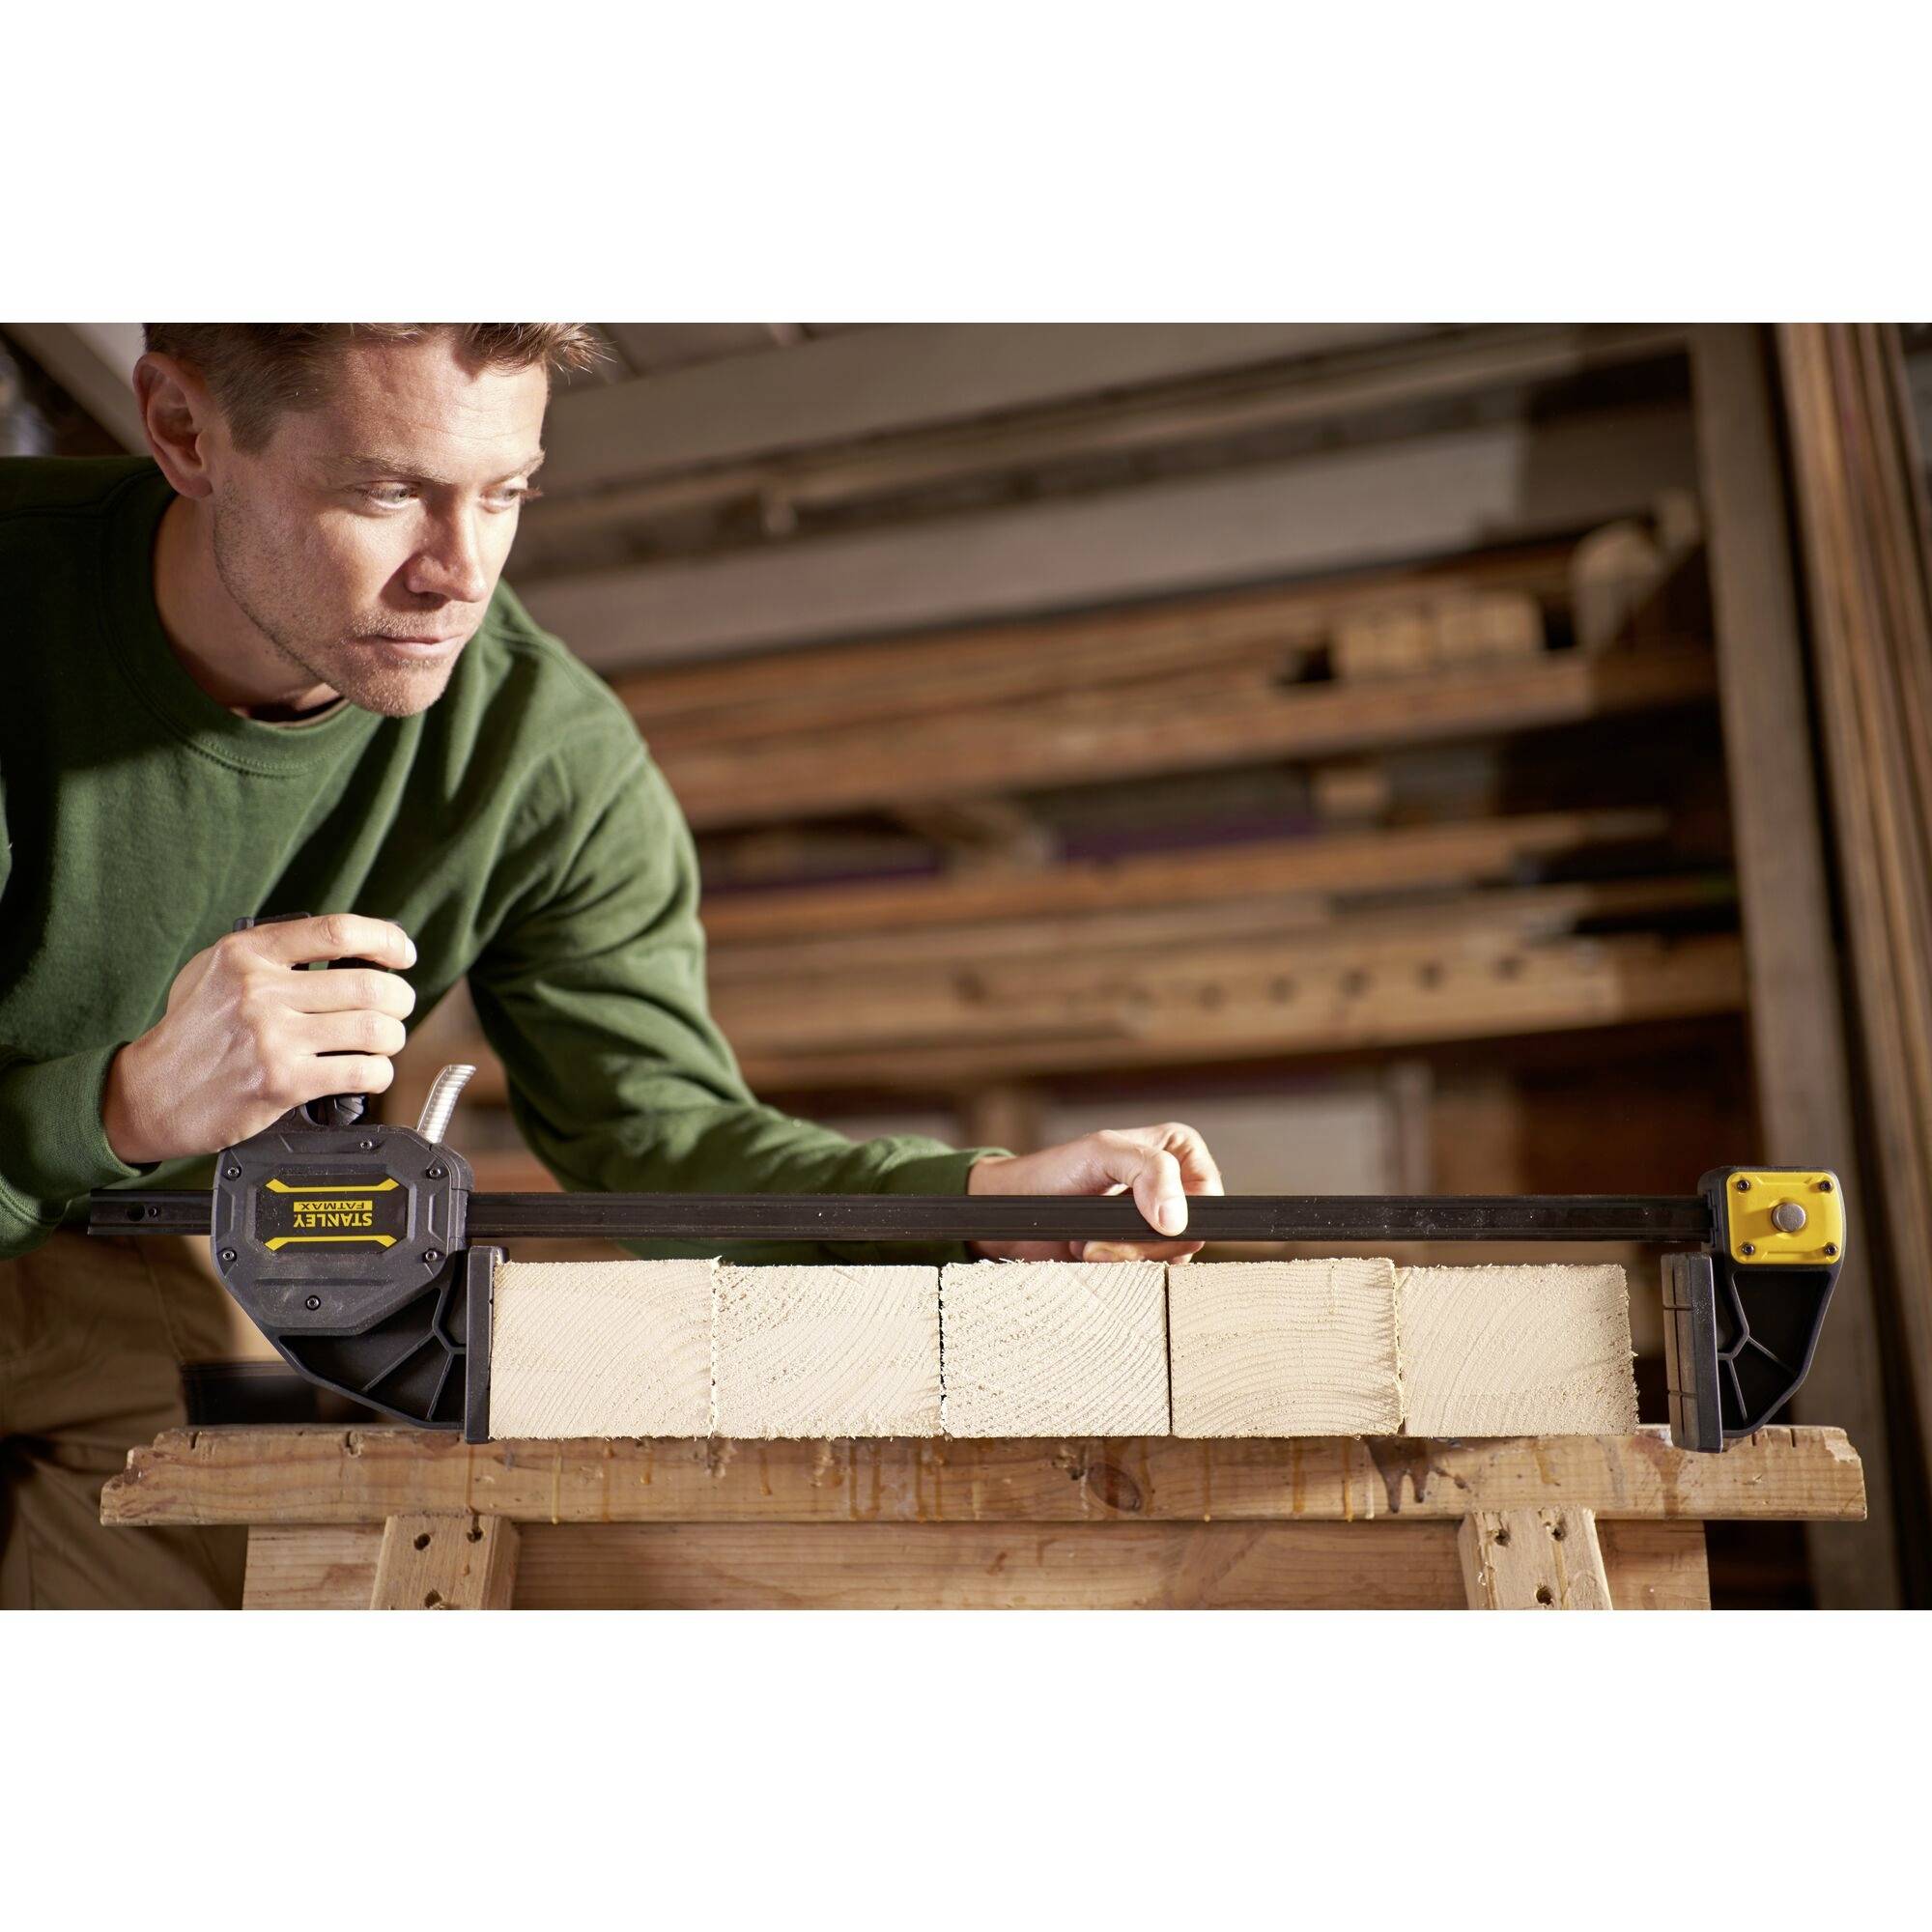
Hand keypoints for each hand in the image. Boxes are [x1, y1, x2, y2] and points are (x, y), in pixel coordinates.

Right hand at [101, 914, 417, 1165]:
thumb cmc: (191, 1033)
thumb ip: (272, 954)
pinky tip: (369, 1074)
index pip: (337, 932)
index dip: (386, 939)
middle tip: (397, 1009)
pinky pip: (361, 1072)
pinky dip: (379, 1074)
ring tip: (383, 1043)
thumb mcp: (216, 971)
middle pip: (370, 985)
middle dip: (400, 999)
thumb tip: (349, 946)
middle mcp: (259, 991)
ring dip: (392, 1038)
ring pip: (374, 1029)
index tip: (402, 954)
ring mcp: (270, 1038)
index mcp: (247, 954)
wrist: (147, 1094)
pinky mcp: (281, 1082)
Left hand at [965, 1122, 1224, 1262]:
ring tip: (1088, 1245)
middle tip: (1098, 1238)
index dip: (1180, 1215)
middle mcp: (1177, 1186)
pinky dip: (1119, 1271)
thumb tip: (1178, 1220)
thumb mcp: (1102, 1153)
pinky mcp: (1141, 1256)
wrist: (1015, 1211)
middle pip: (1190, 1234)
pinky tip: (1092, 1256)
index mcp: (1179, 1149)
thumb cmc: (1053, 1172)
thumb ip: (1149, 1170)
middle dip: (1141, 1242)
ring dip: (1125, 1258)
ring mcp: (1159, 1225)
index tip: (1144, 1220)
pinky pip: (1150, 1276)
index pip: (1209, 1194)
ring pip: (1170, 1260)